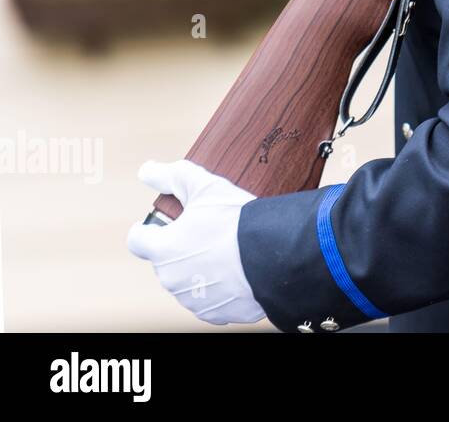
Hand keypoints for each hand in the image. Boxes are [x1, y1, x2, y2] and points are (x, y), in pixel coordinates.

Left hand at [127, 159, 266, 325]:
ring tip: (229, 254)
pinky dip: (221, 290)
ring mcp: (193, 300)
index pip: (137, 240)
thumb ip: (173, 176)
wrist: (275, 254)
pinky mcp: (217, 314)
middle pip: (167, 262)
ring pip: (189, 283)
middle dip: (183, 249)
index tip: (162, 225)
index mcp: (163, 250)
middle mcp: (171, 280)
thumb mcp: (206, 187)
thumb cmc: (236, 222)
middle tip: (211, 234)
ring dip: (201, 271)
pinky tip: (238, 273)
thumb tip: (147, 170)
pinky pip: (212, 301)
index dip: (148, 229)